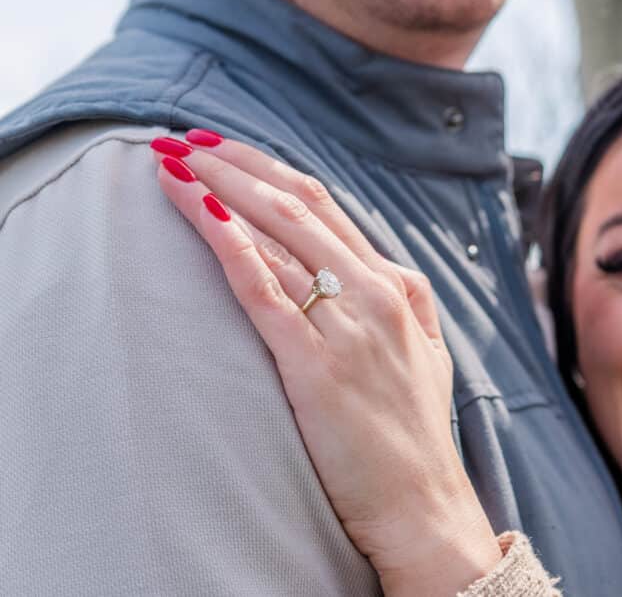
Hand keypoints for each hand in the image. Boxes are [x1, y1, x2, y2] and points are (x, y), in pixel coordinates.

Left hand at [149, 131, 501, 595]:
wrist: (423, 504)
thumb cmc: (416, 433)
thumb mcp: (429, 351)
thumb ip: (407, 301)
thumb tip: (377, 264)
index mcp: (398, 286)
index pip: (326, 205)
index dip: (269, 169)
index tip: (224, 149)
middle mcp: (375, 293)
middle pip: (295, 206)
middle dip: (234, 165)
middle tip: (184, 139)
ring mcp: (349, 326)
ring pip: (276, 235)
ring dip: (217, 192)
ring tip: (171, 163)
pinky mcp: (316, 367)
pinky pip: (264, 290)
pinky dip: (227, 243)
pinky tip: (195, 210)